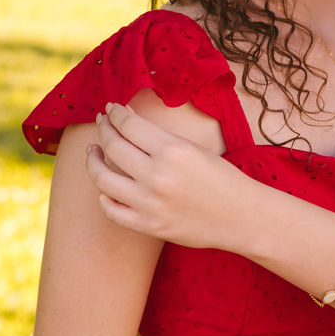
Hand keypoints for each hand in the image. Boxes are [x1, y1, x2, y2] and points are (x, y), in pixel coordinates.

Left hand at [84, 102, 245, 249]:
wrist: (241, 217)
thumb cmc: (221, 178)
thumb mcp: (193, 147)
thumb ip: (158, 136)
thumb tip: (126, 118)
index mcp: (172, 150)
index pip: (128, 125)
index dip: (115, 114)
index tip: (110, 109)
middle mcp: (157, 176)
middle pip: (112, 146)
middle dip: (103, 129)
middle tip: (103, 124)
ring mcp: (150, 204)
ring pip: (103, 179)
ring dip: (93, 161)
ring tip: (94, 152)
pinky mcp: (149, 226)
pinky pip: (112, 211)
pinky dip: (104, 198)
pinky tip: (105, 189)